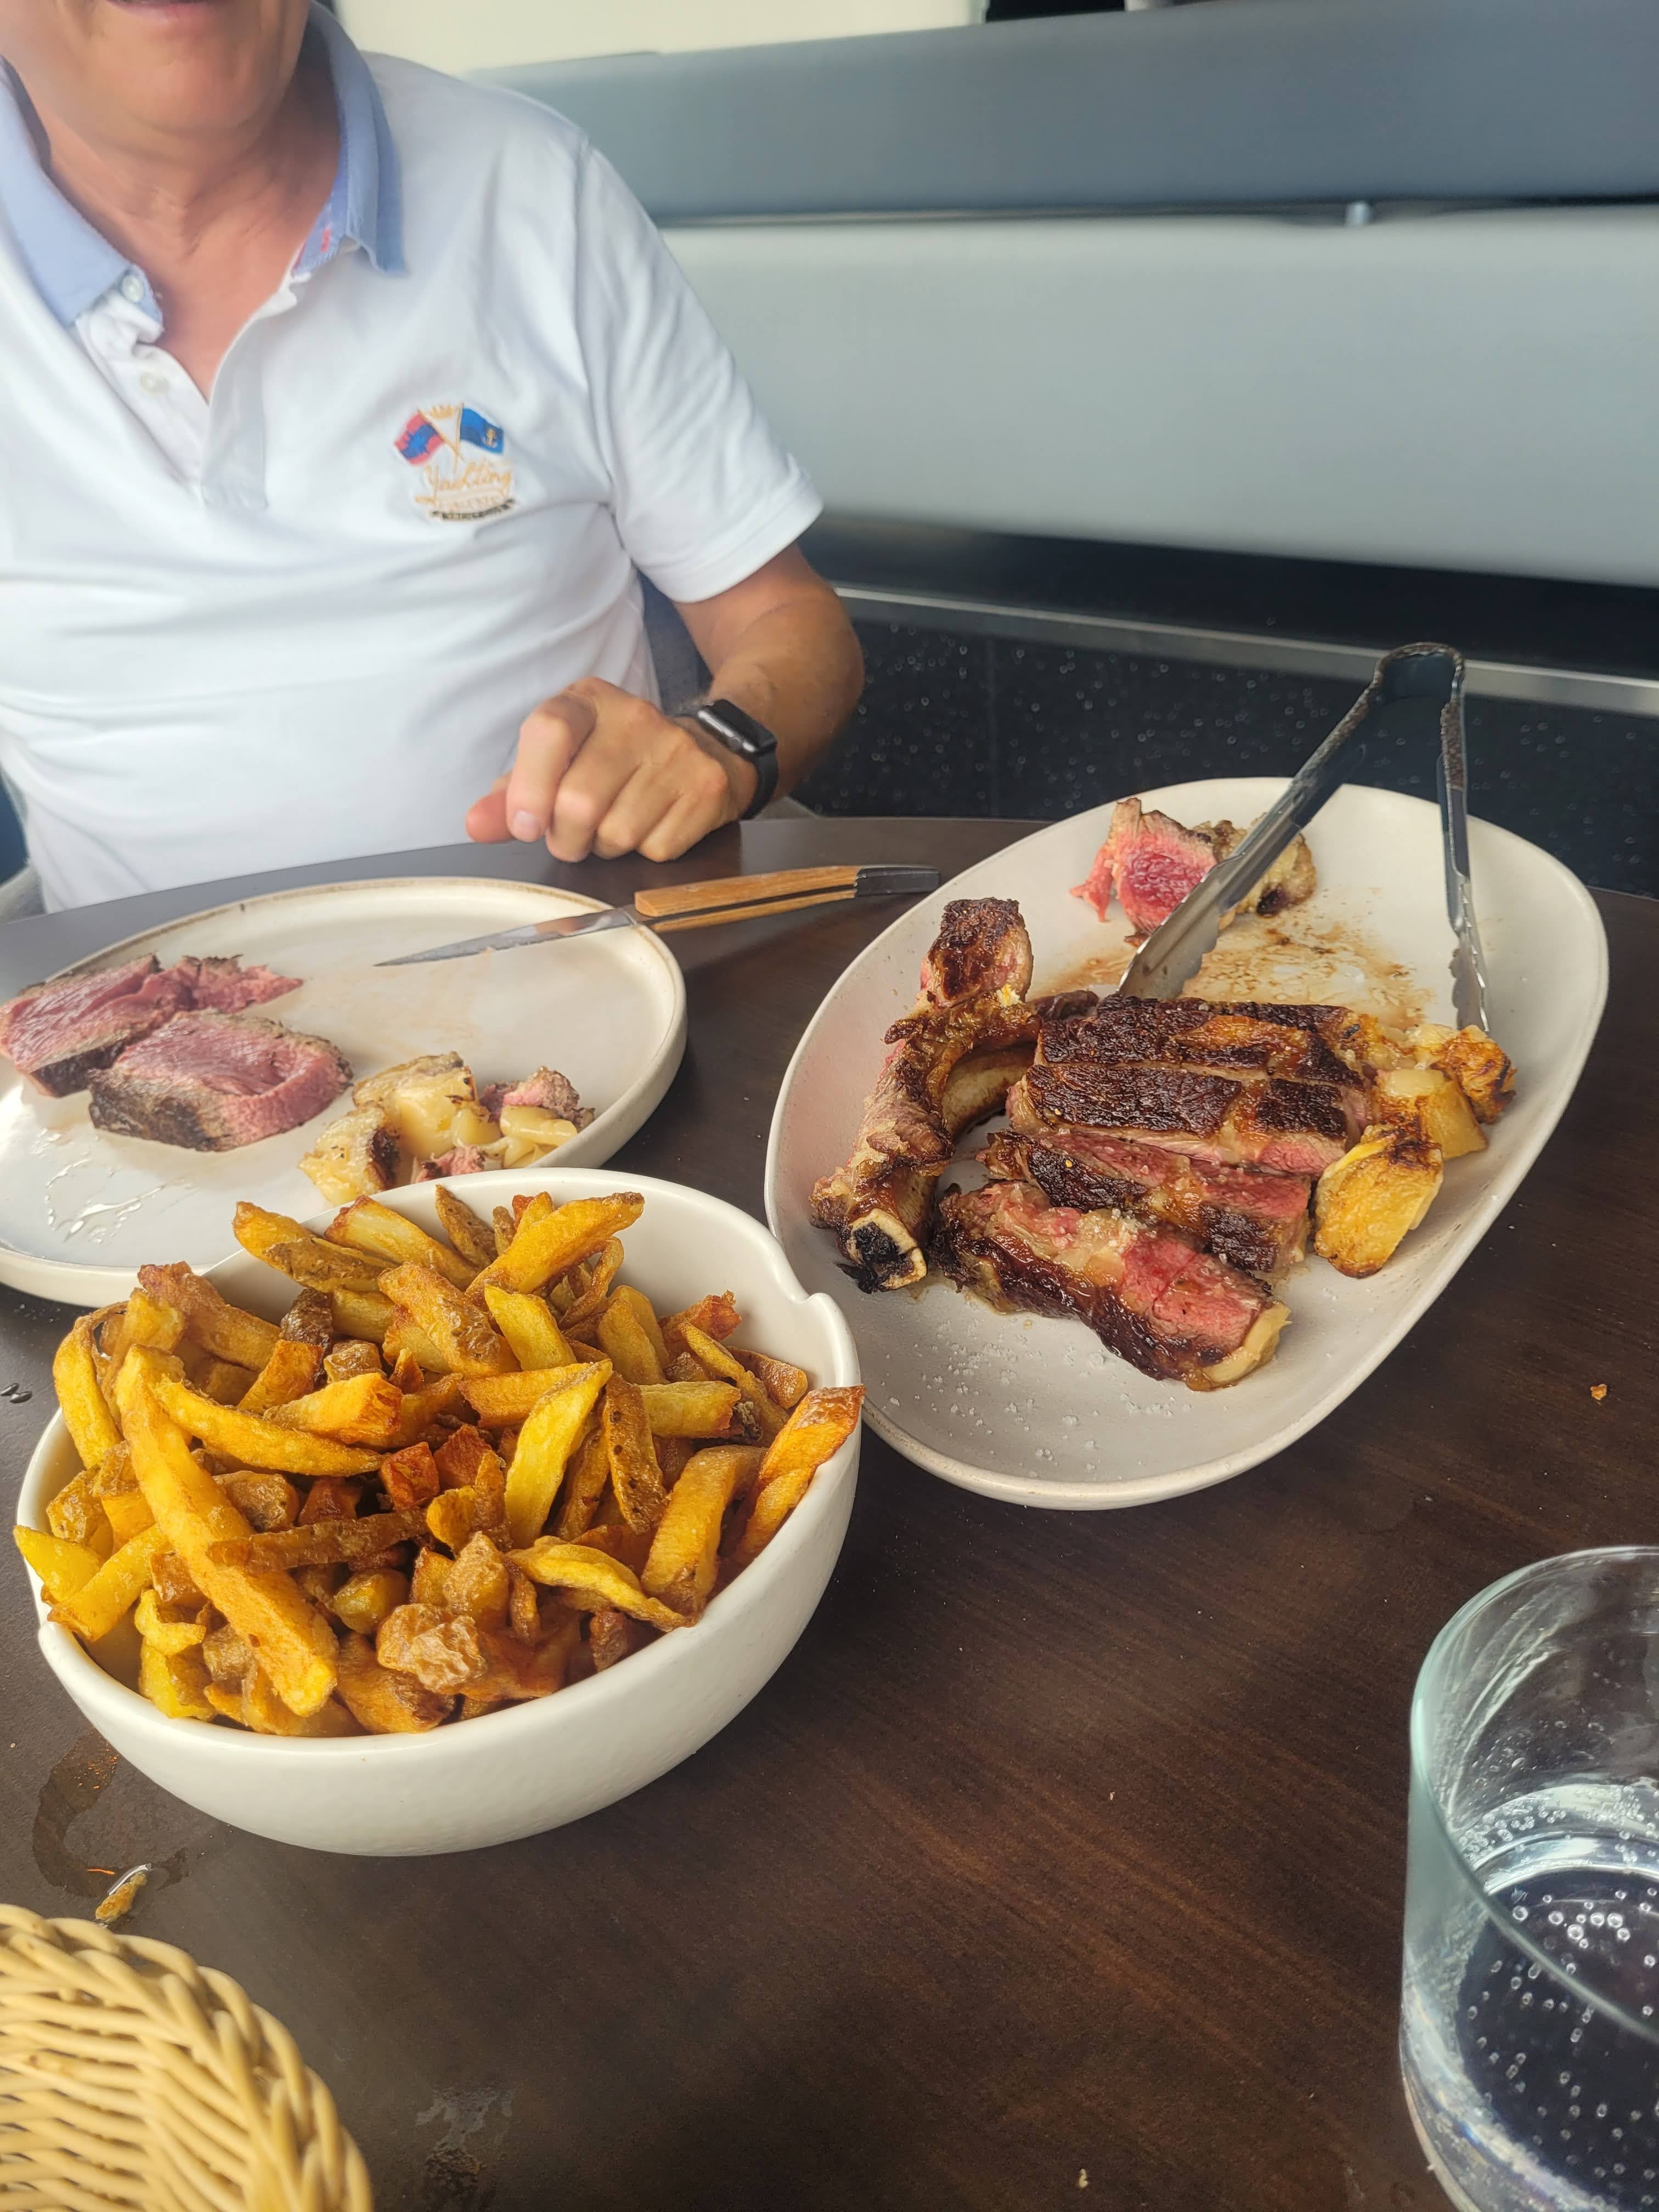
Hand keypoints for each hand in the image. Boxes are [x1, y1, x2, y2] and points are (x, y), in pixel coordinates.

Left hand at [465, 678, 757, 862]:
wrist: (707, 750)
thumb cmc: (615, 760)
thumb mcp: (560, 761)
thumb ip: (513, 793)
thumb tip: (476, 825)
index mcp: (588, 700)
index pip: (549, 730)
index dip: (529, 789)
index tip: (525, 825)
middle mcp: (635, 717)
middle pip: (580, 802)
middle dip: (566, 837)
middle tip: (571, 836)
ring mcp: (676, 751)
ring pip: (617, 834)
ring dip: (604, 847)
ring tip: (614, 825)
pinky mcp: (706, 787)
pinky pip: (657, 848)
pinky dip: (645, 853)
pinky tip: (650, 826)